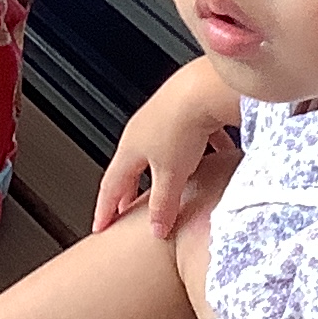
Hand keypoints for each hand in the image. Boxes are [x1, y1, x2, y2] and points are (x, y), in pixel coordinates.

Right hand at [95, 56, 242, 237]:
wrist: (204, 90)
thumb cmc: (182, 126)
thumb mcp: (171, 176)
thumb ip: (164, 205)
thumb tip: (158, 228)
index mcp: (130, 147)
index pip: (111, 185)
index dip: (105, 209)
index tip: (100, 226)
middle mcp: (143, 131)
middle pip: (133, 168)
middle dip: (130, 191)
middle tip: (128, 210)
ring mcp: (165, 119)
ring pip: (162, 153)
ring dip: (164, 172)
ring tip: (174, 188)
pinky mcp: (189, 112)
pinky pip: (191, 139)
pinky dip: (199, 153)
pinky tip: (217, 159)